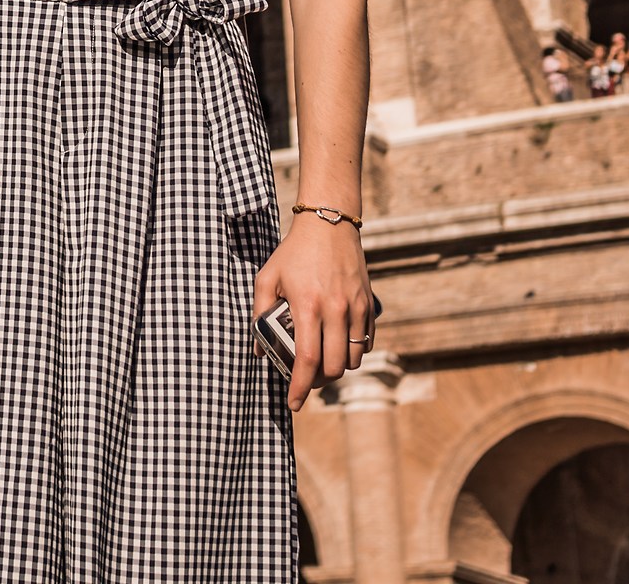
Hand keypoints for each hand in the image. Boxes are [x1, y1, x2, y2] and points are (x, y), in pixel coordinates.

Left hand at [251, 215, 373, 411]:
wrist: (329, 225)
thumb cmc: (293, 253)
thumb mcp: (267, 277)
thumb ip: (259, 313)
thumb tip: (259, 350)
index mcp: (308, 306)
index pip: (307, 359)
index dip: (300, 387)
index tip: (294, 404)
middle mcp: (336, 310)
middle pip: (334, 367)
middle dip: (319, 381)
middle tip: (305, 378)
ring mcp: (356, 308)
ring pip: (353, 359)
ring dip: (337, 367)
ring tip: (320, 360)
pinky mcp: (368, 306)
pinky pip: (365, 343)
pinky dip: (353, 352)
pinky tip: (337, 345)